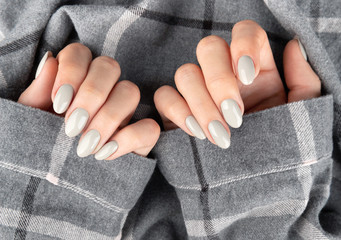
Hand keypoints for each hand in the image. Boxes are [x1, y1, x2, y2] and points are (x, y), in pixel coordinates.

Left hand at [18, 43, 159, 159]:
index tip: (59, 104)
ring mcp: (126, 110)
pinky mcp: (142, 134)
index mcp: (77, 78)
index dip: (71, 72)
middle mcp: (104, 89)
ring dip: (108, 117)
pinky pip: (150, 127)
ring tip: (86, 146)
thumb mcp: (33, 121)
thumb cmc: (45, 145)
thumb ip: (38, 93)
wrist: (60, 181)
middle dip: (91, 94)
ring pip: (131, 91)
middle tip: (72, 126)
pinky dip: (128, 138)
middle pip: (109, 66)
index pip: (81, 53)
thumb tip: (50, 61)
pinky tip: (105, 154)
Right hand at [154, 20, 320, 148]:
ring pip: (185, 73)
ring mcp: (198, 92)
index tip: (248, 76)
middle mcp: (224, 75)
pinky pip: (164, 96)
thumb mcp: (300, 116)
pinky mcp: (177, 111)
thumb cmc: (281, 148)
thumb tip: (293, 46)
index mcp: (255, 70)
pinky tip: (197, 133)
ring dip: (201, 104)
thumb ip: (303, 80)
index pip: (244, 32)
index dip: (242, 44)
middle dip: (218, 80)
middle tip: (234, 115)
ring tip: (219, 135)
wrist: (259, 183)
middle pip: (208, 47)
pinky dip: (177, 111)